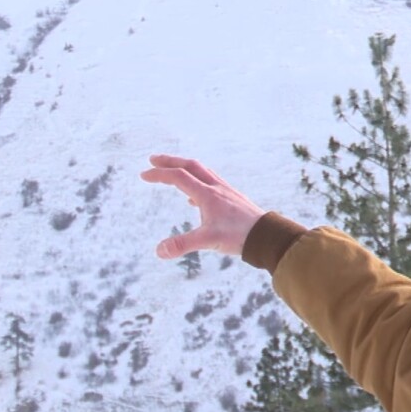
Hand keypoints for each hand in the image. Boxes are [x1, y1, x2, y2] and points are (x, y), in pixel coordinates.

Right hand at [140, 155, 265, 258]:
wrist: (267, 235)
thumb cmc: (239, 236)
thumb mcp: (208, 241)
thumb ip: (182, 245)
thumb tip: (158, 251)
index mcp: (207, 194)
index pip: (178, 176)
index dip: (158, 174)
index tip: (143, 175)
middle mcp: (216, 188)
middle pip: (189, 166)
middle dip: (170, 161)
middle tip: (153, 160)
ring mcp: (226, 192)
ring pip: (202, 171)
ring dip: (184, 168)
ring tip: (172, 172)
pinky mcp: (233, 199)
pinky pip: (211, 183)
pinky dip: (197, 183)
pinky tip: (193, 199)